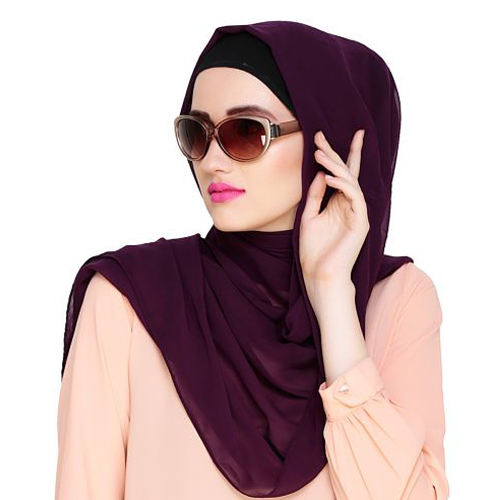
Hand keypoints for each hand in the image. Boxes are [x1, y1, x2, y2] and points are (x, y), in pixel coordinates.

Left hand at [299, 129, 368, 303]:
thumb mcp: (309, 216)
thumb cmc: (314, 249)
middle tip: (320, 136)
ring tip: (319, 155)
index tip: (320, 137)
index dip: (333, 155)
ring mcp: (357, 213)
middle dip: (335, 153)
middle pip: (346, 173)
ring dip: (335, 166)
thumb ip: (315, 195)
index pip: (339, 174)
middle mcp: (350, 205)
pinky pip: (355, 197)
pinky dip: (342, 185)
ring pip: (351, 181)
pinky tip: (327, 177)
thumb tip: (319, 173)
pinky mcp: (361, 222)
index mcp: (338, 203)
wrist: (320, 274)